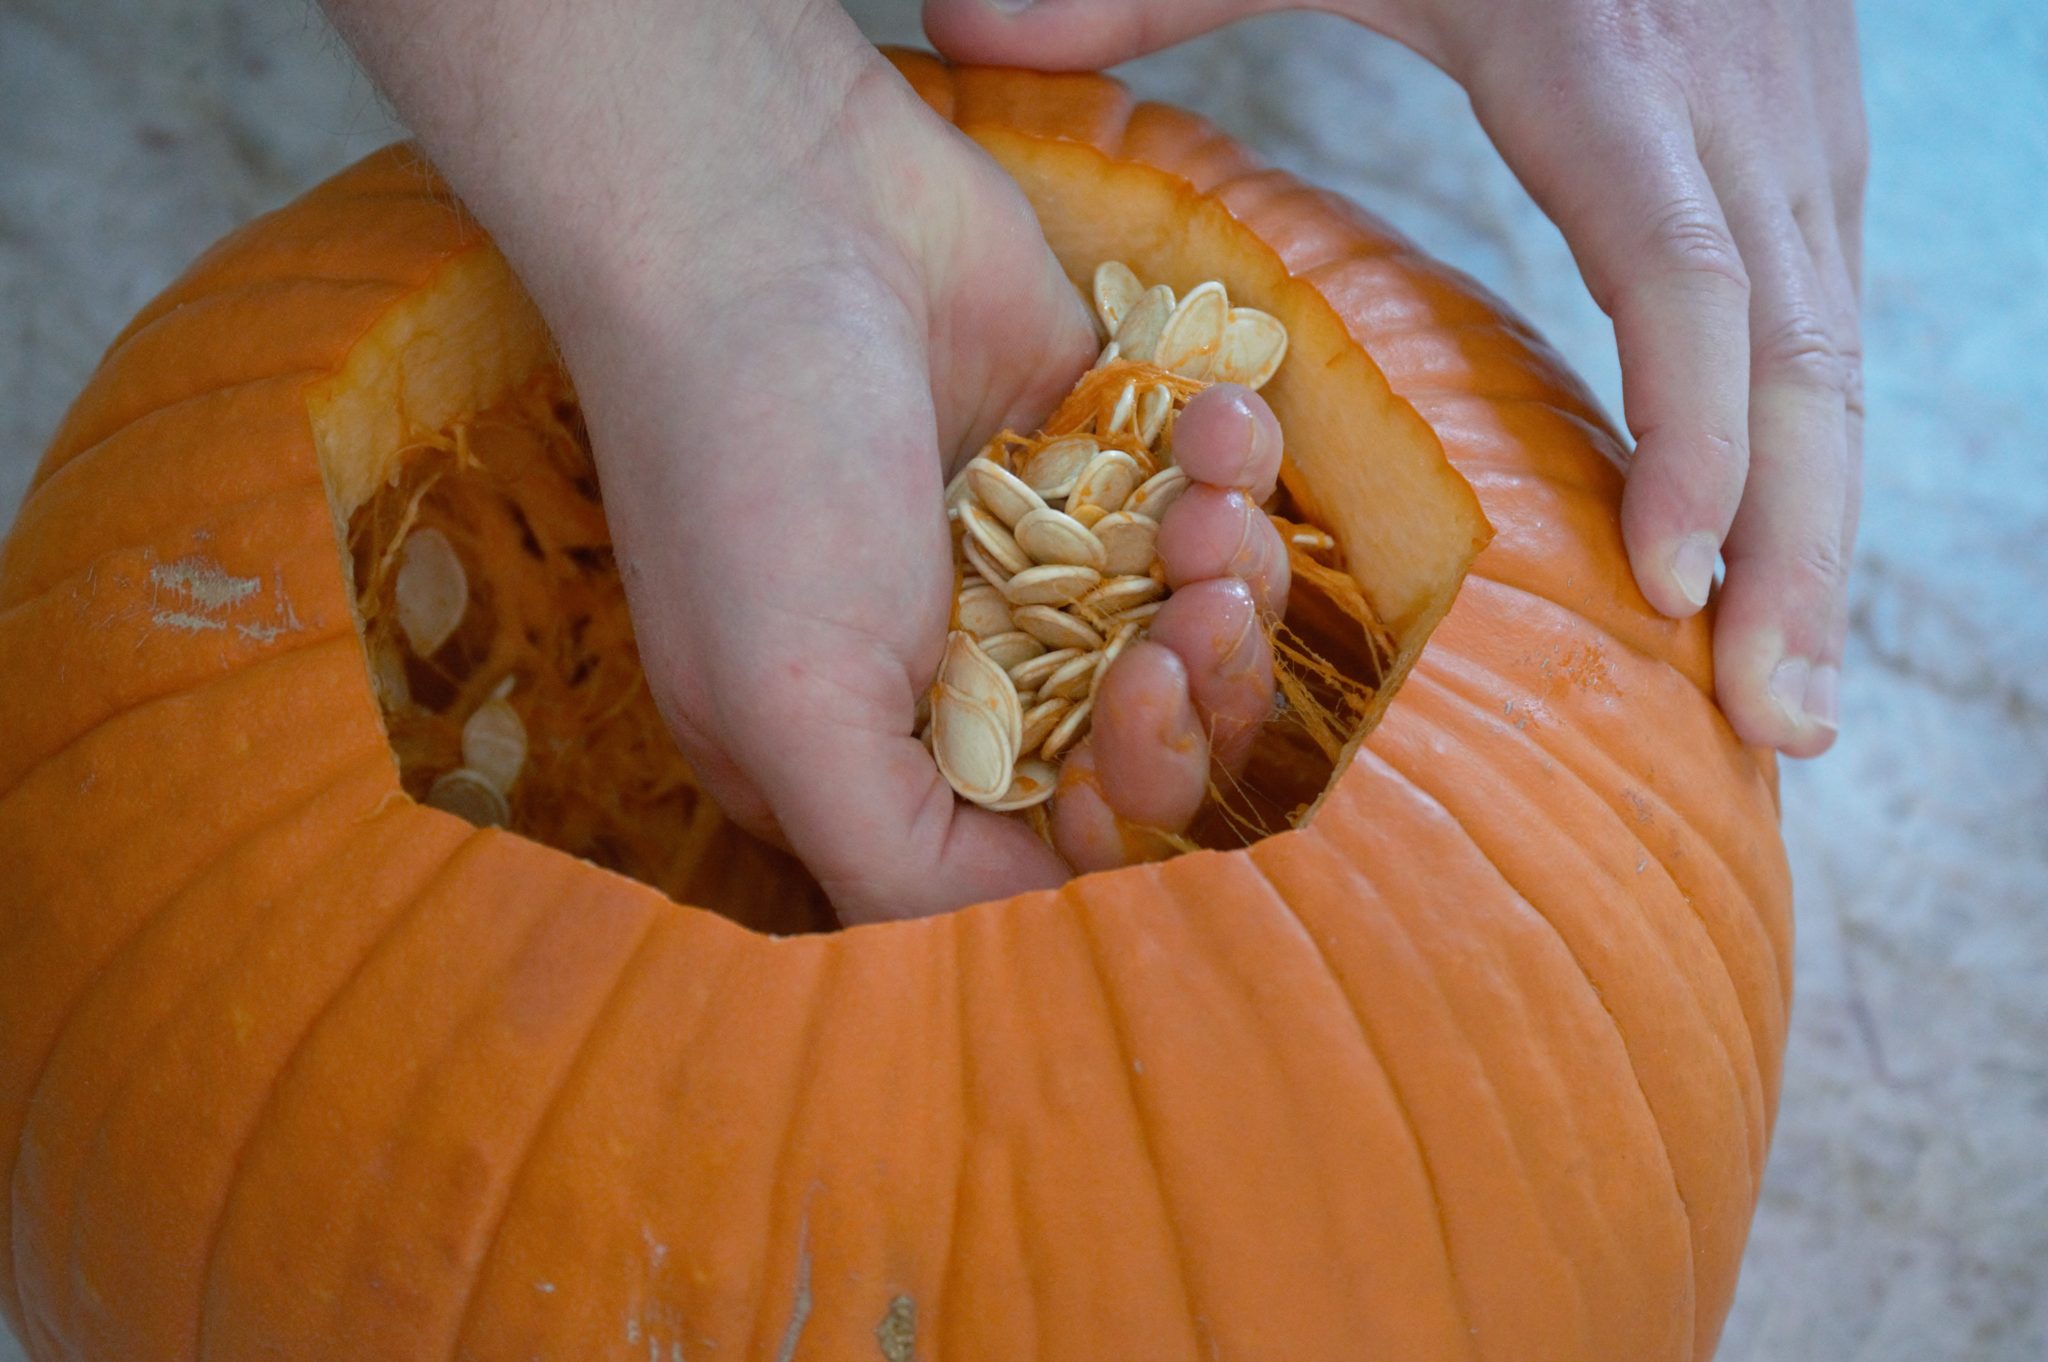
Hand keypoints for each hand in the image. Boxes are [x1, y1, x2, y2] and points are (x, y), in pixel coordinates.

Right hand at [322, 0, 1286, 918]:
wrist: (767, 205)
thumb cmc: (752, 462)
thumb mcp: (786, 709)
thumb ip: (899, 862)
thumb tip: (1018, 940)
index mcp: (875, 750)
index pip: (1050, 848)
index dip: (1128, 808)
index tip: (1134, 710)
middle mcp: (960, 662)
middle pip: (1146, 747)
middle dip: (1198, 694)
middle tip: (1195, 610)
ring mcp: (1034, 552)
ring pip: (1197, 627)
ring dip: (1235, 578)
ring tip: (1209, 504)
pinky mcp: (1093, 447)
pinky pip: (1213, 500)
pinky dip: (1237, 469)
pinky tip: (1219, 421)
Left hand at [926, 0, 1867, 757]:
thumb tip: (963, 23)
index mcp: (1612, 79)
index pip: (1680, 283)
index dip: (1689, 440)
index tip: (1667, 588)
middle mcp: (1732, 129)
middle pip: (1797, 364)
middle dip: (1798, 557)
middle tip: (1776, 729)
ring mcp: (1790, 152)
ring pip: (1832, 368)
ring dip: (1821, 548)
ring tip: (1790, 715)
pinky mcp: (1803, 168)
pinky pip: (1818, 345)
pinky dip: (1804, 481)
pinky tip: (1775, 591)